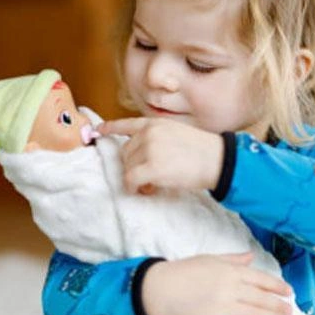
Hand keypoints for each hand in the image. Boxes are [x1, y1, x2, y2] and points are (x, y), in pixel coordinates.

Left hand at [98, 118, 223, 193]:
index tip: (98, 131)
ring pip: (128, 167)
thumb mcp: (178, 133)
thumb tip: (143, 157)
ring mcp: (149, 149)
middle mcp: (149, 133)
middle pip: (126, 152)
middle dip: (134, 165)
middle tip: (149, 176)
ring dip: (136, 178)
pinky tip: (145, 190)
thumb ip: (159, 138)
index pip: (127, 124)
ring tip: (154, 183)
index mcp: (155, 124)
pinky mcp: (151, 167)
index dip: (110, 128)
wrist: (217, 160)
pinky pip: (131, 180)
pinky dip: (134, 187)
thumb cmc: (203, 150)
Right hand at [142, 253, 292, 314]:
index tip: (289, 293)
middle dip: (280, 308)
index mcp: (229, 271)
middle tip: (291, 314)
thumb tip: (251, 256)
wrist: (158, 290)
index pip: (261, 279)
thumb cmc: (182, 273)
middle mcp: (229, 288)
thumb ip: (232, 260)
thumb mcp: (208, 260)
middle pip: (262, 300)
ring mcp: (221, 308)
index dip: (277, 287)